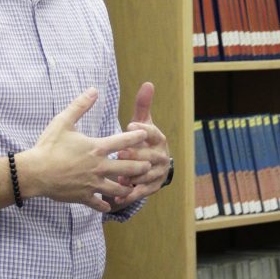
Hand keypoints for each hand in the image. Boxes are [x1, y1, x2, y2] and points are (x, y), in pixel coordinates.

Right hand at [18, 88, 150, 212]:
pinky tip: (110, 206)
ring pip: (117, 188)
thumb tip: (93, 90)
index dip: (137, 136)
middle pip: (128, 167)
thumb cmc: (48, 146)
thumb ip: (80, 105)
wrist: (34, 172)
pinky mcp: (83, 196)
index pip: (123, 141)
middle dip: (141, 167)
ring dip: (127, 187)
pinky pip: (98, 204)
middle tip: (149, 165)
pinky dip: (105, 205)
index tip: (146, 135)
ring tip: (134, 187)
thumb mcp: (63, 121)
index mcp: (96, 148)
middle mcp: (98, 166)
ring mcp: (92, 183)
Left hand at [110, 82, 171, 206]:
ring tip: (118, 175)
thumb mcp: (143, 123)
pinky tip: (118, 195)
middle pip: (149, 155)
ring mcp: (158, 172)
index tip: (129, 124)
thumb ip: (143, 105)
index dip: (143, 128)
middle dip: (135, 154)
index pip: (153, 132)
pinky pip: (142, 191)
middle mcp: (161, 156)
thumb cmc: (142, 140)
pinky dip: (130, 194)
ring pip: (145, 174)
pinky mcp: (152, 187)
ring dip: (132, 175)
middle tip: (120, 153)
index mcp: (159, 139)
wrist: (152, 164)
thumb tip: (148, 83)